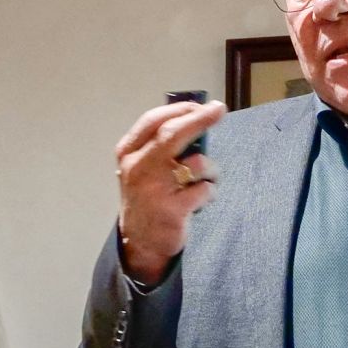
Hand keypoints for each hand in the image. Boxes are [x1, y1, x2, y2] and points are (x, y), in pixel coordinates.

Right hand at [115, 99, 226, 283]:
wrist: (140, 242)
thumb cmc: (148, 197)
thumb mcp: (142, 167)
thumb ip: (159, 144)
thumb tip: (194, 117)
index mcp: (128, 153)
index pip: (154, 121)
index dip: (181, 109)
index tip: (202, 105)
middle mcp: (139, 168)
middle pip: (173, 133)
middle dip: (200, 118)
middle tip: (219, 110)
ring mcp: (155, 190)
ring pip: (197, 163)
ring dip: (211, 170)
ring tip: (206, 181)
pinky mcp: (172, 210)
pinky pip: (205, 189)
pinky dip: (210, 192)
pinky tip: (201, 201)